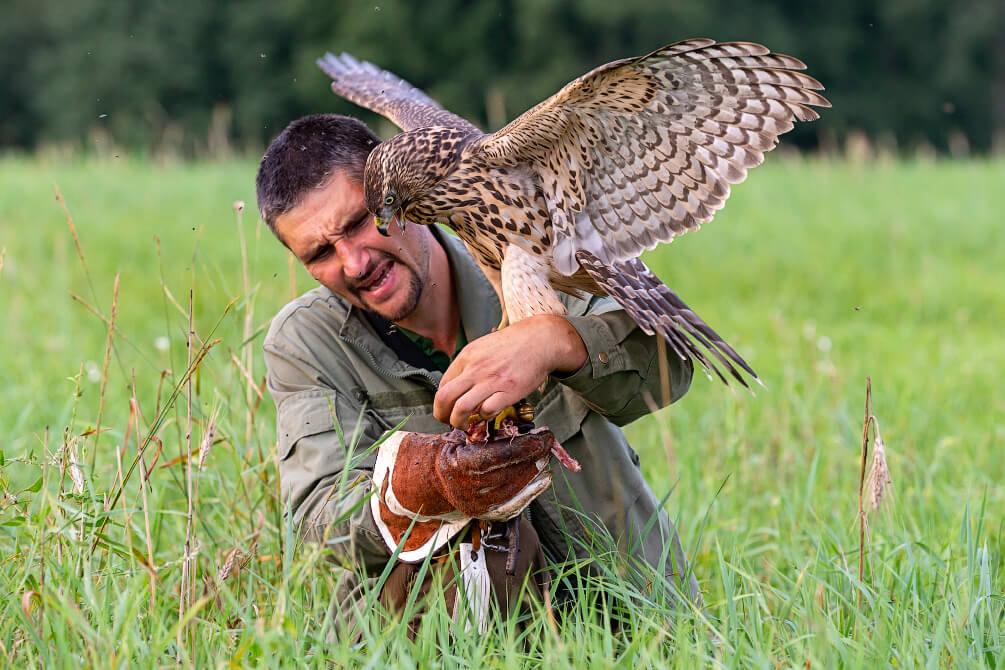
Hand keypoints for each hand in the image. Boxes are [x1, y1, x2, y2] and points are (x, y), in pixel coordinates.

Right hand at [387, 426, 556, 520]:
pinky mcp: (489, 514)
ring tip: (546, 456)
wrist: (434, 481)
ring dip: (537, 470)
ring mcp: (481, 504)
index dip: (529, 444)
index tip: (545, 435)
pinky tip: (544, 477)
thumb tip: (519, 424)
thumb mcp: (464, 436)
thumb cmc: (453, 452)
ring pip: (519, 486)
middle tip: (548, 441)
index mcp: (465, 464)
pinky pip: (518, 503)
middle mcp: (473, 488)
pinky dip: (533, 489)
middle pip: (515, 470)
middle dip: (536, 455)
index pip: (505, 454)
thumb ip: (487, 433)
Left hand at [433, 315, 587, 427]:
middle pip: (445, 398)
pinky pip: (487, 411)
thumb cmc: (512, 344)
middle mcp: (476, 368)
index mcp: (467, 356)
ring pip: (462, 408)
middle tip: (447, 421)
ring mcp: (492, 380)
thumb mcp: (482, 347)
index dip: (440, 402)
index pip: (442, 385)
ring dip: (458, 422)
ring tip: (463, 424)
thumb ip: (468, 365)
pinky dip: (483, 417)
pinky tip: (487, 414)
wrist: (539, 340)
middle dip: (442, 415)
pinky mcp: (509, 391)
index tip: (446, 409)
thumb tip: (455, 386)